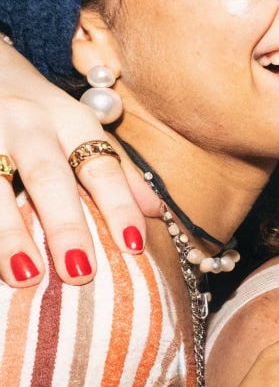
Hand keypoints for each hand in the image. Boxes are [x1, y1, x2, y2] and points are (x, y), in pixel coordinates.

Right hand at [0, 42, 157, 285]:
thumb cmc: (41, 111)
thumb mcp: (82, 127)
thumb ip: (118, 171)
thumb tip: (157, 213)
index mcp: (70, 120)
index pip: (102, 168)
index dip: (119, 207)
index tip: (134, 247)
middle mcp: (27, 123)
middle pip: (48, 177)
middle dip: (65, 225)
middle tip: (80, 272)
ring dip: (9, 233)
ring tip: (25, 275)